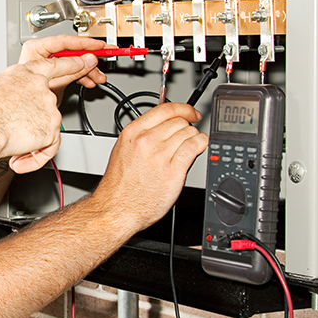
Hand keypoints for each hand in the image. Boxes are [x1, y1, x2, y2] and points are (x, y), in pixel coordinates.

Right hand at [0, 54, 97, 171]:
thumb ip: (13, 89)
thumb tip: (13, 98)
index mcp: (25, 73)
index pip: (55, 64)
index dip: (72, 63)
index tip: (85, 61)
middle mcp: (40, 87)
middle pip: (54, 99)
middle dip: (48, 110)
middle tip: (42, 112)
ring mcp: (49, 107)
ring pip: (49, 126)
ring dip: (32, 140)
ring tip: (11, 145)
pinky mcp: (51, 128)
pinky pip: (49, 147)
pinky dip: (35, 157)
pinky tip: (20, 160)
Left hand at [18, 35, 108, 92]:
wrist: (20, 110)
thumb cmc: (25, 94)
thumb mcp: (54, 80)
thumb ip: (72, 69)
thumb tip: (89, 60)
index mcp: (36, 48)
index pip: (65, 41)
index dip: (84, 44)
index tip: (99, 45)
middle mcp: (42, 53)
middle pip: (72, 53)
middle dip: (89, 61)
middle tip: (104, 61)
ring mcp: (48, 63)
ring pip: (74, 63)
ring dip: (88, 71)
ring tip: (98, 78)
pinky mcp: (53, 73)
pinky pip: (70, 71)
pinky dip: (81, 77)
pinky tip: (89, 82)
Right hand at [88, 103, 208, 237]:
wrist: (117, 208)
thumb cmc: (119, 186)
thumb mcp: (123, 150)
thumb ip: (141, 135)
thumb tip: (161, 126)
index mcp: (133, 133)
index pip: (165, 109)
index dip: (184, 109)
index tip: (190, 112)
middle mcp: (146, 141)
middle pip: (179, 121)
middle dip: (187, 126)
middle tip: (188, 134)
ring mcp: (160, 155)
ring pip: (188, 132)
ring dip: (194, 136)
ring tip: (192, 144)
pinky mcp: (173, 170)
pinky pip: (194, 147)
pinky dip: (201, 144)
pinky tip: (199, 147)